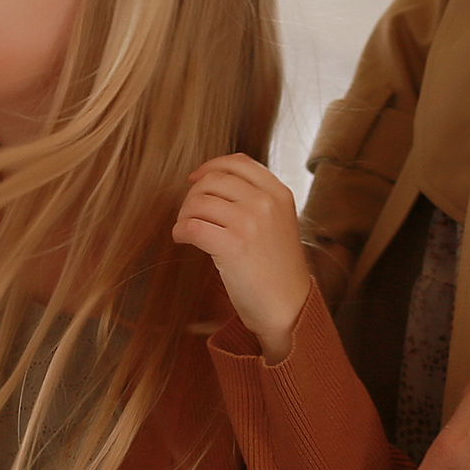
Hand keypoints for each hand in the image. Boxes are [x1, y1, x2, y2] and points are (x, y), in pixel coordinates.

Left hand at [173, 155, 311, 361]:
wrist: (289, 307)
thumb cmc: (277, 268)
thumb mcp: (279, 222)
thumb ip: (256, 199)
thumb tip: (209, 181)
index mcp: (279, 193)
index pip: (238, 162)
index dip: (211, 166)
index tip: (195, 178)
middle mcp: (266, 203)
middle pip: (213, 180)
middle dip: (193, 195)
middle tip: (188, 213)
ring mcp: (251, 223)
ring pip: (198, 202)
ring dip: (184, 215)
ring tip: (185, 229)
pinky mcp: (233, 246)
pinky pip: (192, 226)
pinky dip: (180, 231)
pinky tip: (182, 239)